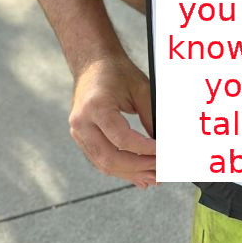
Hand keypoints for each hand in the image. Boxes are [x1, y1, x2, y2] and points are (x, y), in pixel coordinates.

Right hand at [69, 55, 156, 187]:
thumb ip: (151, 117)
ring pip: (103, 163)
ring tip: (152, 178)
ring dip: (129, 173)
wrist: (93, 64)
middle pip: (110, 157)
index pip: (123, 139)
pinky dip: (119, 168)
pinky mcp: (80, 137)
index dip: (145, 151)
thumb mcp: (140, 89)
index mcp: (96, 107)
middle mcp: (82, 122)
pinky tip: (136, 174)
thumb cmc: (116, 72)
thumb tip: (163, 143)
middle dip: (138, 168)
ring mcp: (78, 132)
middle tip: (160, 172)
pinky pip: (99, 159)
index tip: (163, 154)